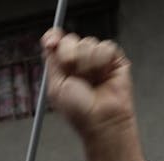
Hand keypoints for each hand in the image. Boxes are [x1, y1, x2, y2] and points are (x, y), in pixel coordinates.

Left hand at [42, 28, 144, 160]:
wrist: (101, 119)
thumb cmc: (78, 110)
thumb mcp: (55, 87)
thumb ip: (51, 62)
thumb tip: (49, 41)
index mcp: (61, 67)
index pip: (55, 42)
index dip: (53, 38)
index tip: (52, 43)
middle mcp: (78, 60)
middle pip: (70, 40)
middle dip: (70, 57)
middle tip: (75, 75)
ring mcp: (96, 59)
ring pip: (88, 42)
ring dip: (87, 64)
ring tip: (91, 80)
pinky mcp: (114, 58)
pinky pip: (105, 46)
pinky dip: (102, 62)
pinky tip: (103, 75)